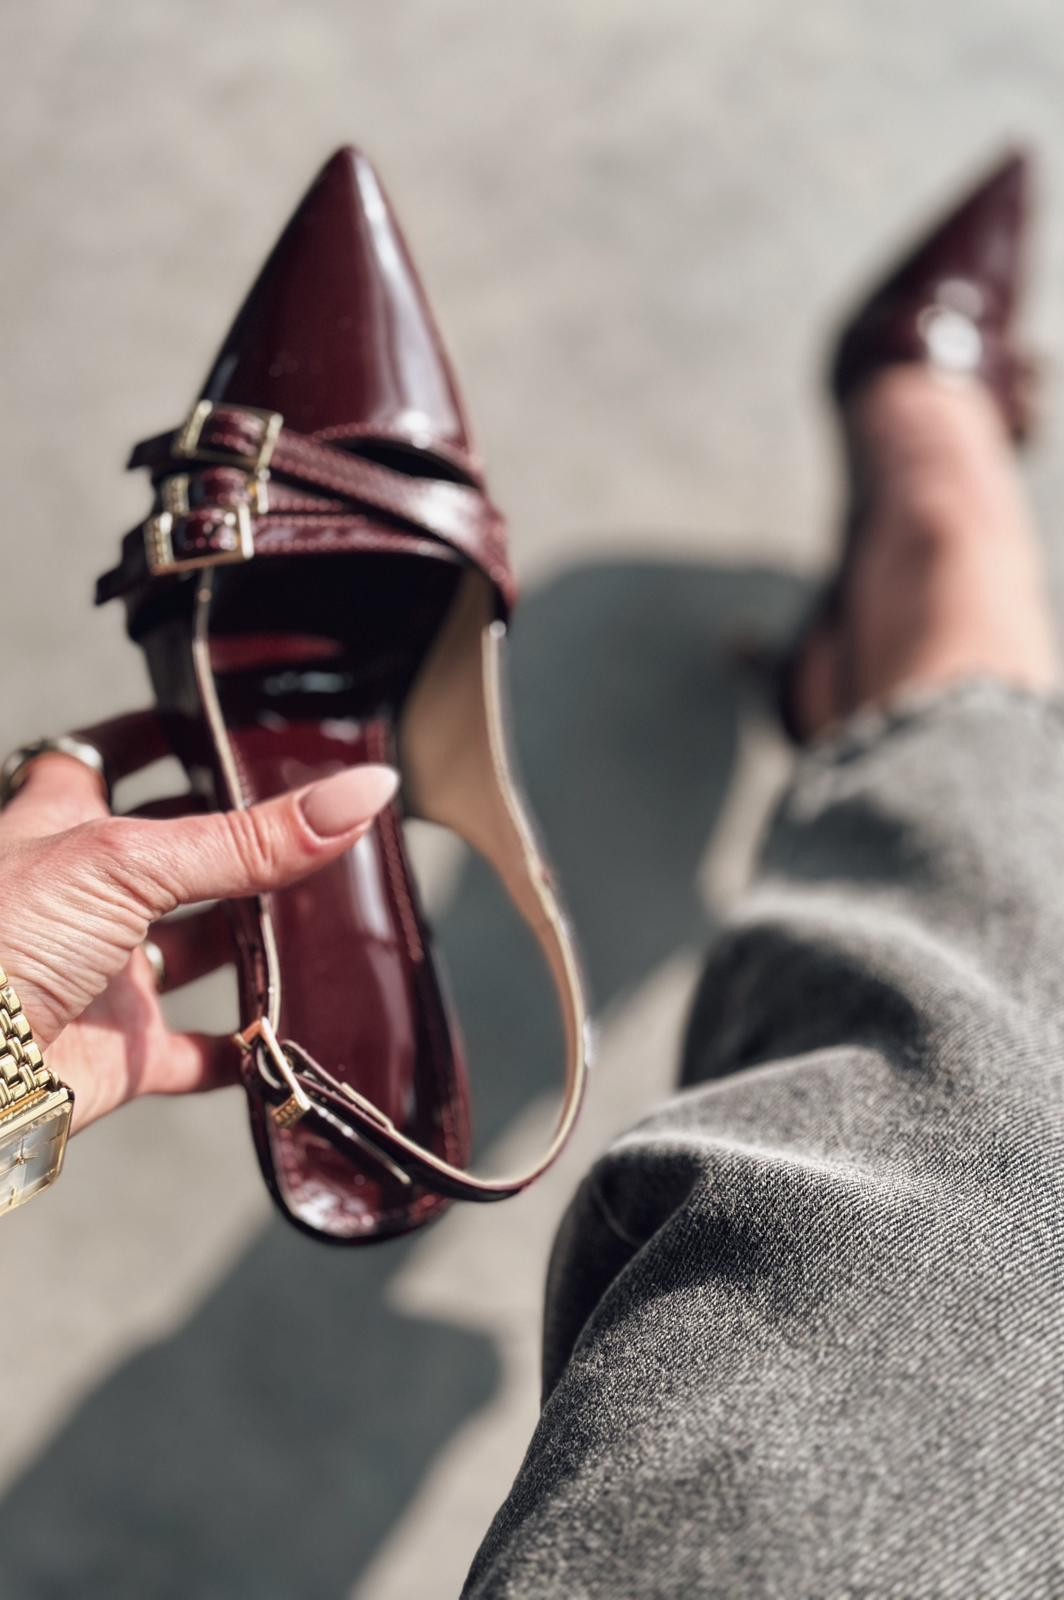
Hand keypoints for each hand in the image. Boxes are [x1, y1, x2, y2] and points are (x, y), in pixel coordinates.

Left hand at [0, 713, 396, 1133]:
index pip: (107, 759)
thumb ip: (248, 837)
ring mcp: (107, 975)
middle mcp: (85, 897)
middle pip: (174, 856)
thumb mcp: (127, 861)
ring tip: (330, 913)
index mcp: (60, 825)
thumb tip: (361, 791)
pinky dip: (250, 1046)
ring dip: (257, 939)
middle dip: (239, 840)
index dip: (156, 736)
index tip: (221, 718)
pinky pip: (202, 1052)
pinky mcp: (126, 1053)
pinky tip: (295, 1031)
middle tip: (313, 817)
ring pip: (199, 949)